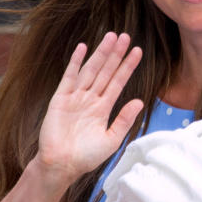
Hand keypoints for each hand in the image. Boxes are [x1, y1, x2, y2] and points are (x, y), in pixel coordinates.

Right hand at [37, 32, 143, 182]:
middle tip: (126, 36)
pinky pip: (69, 77)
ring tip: (111, 37)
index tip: (138, 51)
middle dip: (116, 54)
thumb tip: (140, 101)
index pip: (118, 82)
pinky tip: (83, 48)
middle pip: (106, 71)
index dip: (127, 66)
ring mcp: (76, 97)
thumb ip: (124, 120)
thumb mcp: (111, 139)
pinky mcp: (60, 99)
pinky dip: (76, 62)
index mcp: (103, 108)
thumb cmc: (86, 156)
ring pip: (91, 70)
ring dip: (101, 53)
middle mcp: (91, 99)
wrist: (61, 165)